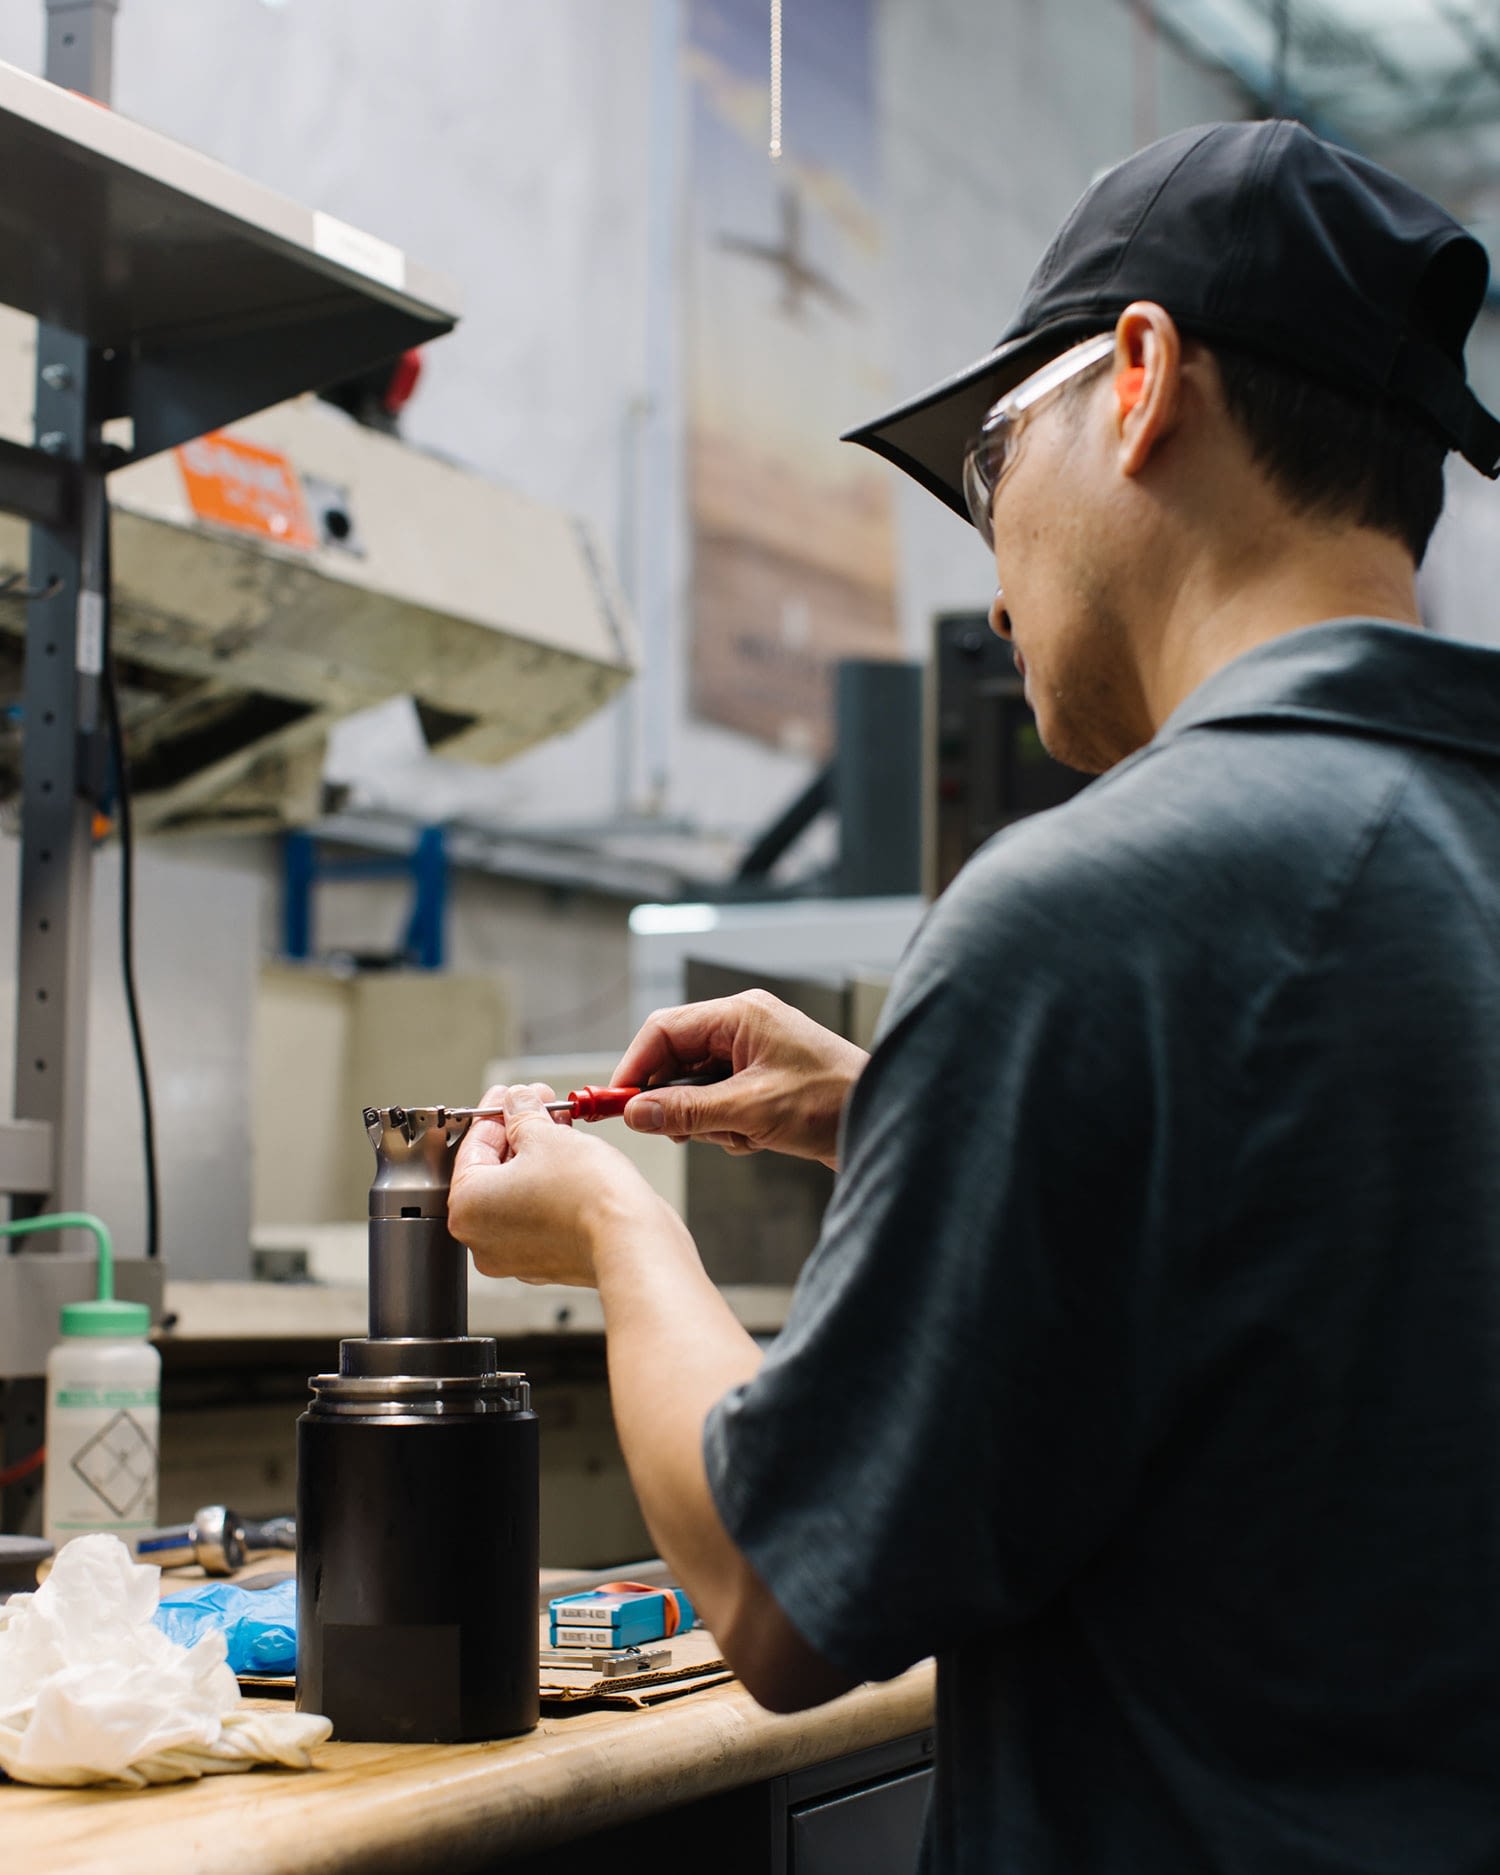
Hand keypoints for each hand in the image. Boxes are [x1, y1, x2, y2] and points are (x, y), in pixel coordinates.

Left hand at [448, 1084, 667, 1287]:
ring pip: (517, 1191)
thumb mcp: (546, 1136)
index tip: (508, 1095)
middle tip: (537, 1104)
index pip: (472, 1147)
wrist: (630, 1240)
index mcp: (467, 1208)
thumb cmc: (586, 1199)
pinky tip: (570, 1160)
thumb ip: (522, 1113)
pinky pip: (538, 1213)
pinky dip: (549, 1185)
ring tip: (560, 1127)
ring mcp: (514, 1255)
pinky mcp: (546, 1260)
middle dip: (518, 1132)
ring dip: (536, 1156)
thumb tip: (518, 1102)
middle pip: (493, 1170)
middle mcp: (483, 1238)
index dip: (493, 1112)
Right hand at [612, 989, 867, 1167]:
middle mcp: (743, 1027)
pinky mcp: (763, 1082)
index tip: (617, 1104)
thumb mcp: (751, 1110)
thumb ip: (688, 1111)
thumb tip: (635, 1113)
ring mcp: (754, 1054)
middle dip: (675, 1101)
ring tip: (741, 1135)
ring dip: (706, 1119)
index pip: (664, 1030)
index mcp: (740, 1015)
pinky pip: (720, 1102)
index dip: (635, 1067)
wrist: (885, 1120)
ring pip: (696, 1087)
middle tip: (680, 1132)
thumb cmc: (831, 1102)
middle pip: (676, 1060)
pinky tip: (756, 1138)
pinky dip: (728, 1126)